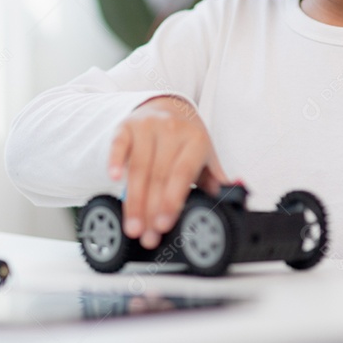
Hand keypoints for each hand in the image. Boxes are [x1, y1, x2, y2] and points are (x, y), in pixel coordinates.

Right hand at [108, 96, 227, 249]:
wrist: (169, 107)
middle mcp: (171, 129)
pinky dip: (115, 161)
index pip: (182, 174)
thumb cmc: (187, 139)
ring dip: (133, 200)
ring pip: (137, 167)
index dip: (172, 201)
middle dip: (151, 210)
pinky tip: (113, 179)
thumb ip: (215, 182)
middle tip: (146, 235)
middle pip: (158, 176)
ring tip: (133, 226)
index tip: (164, 225)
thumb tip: (229, 206)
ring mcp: (147, 126)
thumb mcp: (205, 157)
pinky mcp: (126, 126)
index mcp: (195, 140)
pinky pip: (119, 145)